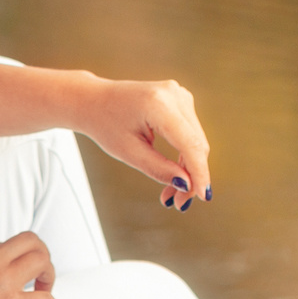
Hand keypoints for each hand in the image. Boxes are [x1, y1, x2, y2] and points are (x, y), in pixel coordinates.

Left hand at [74, 77, 212, 209]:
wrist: (93, 100)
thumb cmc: (105, 124)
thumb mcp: (128, 152)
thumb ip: (159, 169)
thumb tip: (187, 185)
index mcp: (159, 104)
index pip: (190, 144)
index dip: (199, 172)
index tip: (203, 197)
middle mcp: (174, 94)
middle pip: (196, 144)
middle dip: (191, 177)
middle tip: (178, 203)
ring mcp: (180, 95)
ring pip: (196, 141)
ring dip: (188, 169)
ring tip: (171, 195)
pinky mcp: (180, 100)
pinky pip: (190, 133)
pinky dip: (185, 155)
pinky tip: (176, 175)